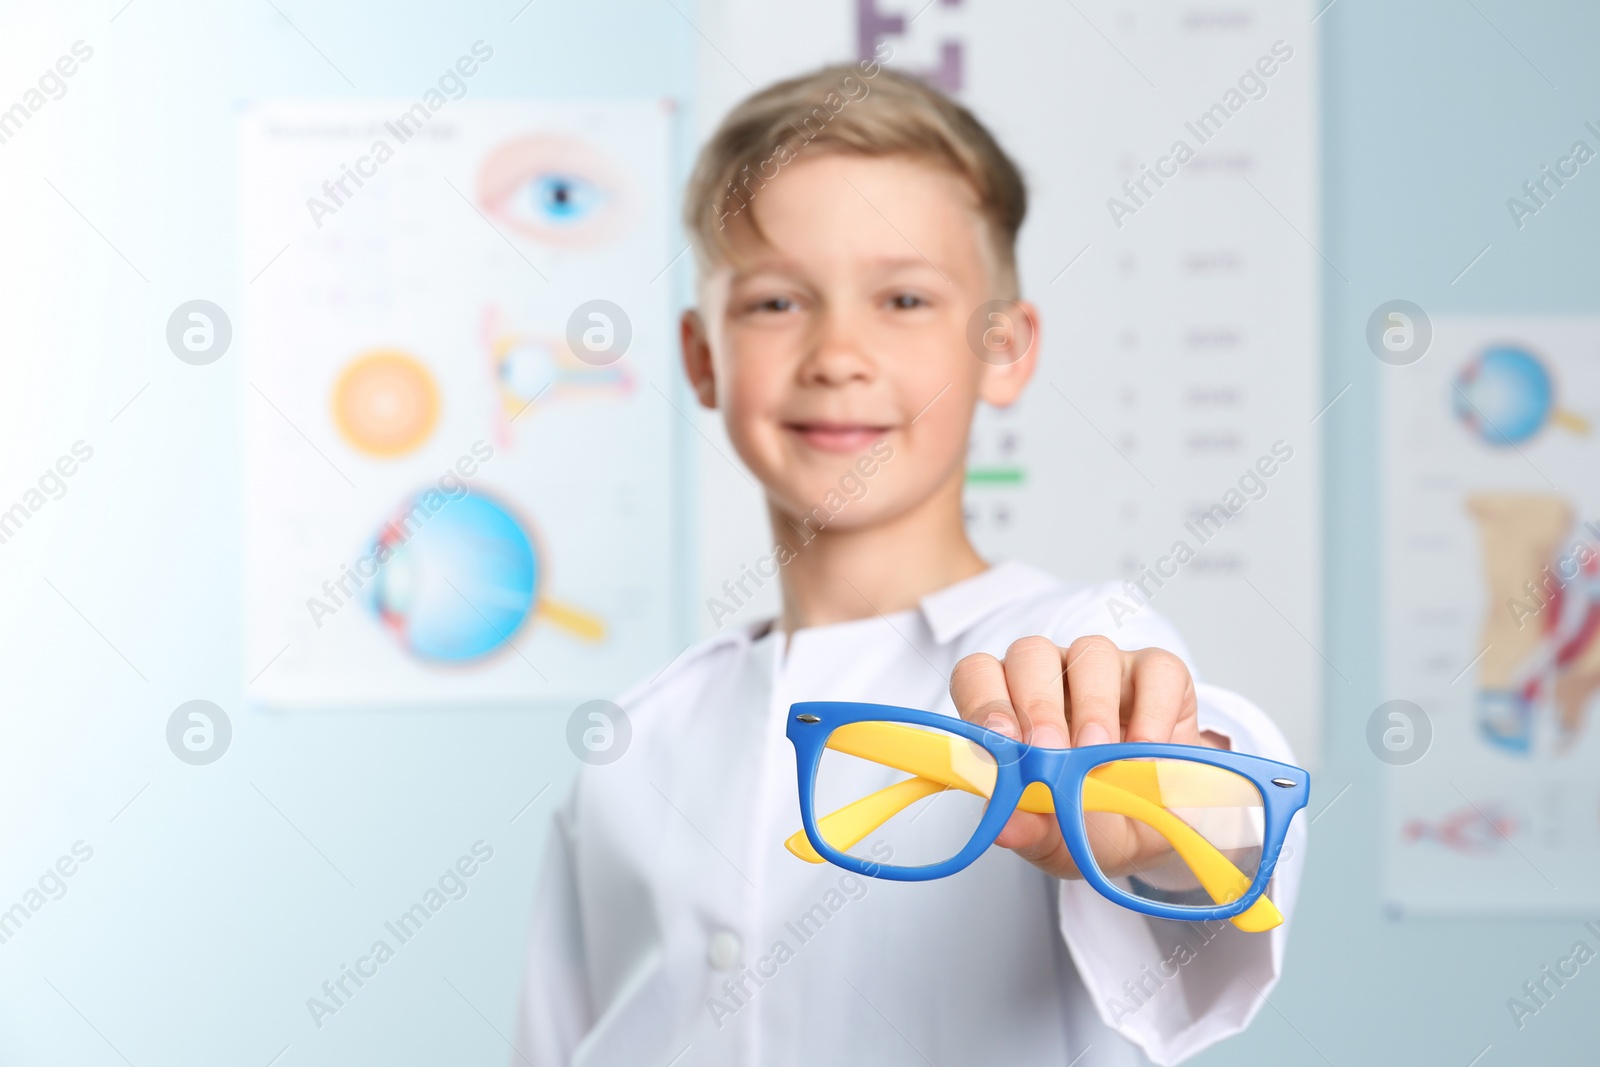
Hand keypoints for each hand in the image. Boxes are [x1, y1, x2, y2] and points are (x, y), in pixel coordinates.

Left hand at [949, 635, 1222, 880]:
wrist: (1156, 832)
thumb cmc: (1090, 819)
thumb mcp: (1054, 837)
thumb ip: (1026, 827)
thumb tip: (1004, 829)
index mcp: (1010, 705)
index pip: (978, 674)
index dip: (984, 700)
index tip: (1003, 742)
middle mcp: (1052, 676)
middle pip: (1031, 654)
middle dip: (1038, 704)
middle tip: (1051, 751)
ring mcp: (1106, 669)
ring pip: (1091, 652)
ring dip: (1093, 704)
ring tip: (1101, 753)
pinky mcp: (1159, 675)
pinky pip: (1156, 669)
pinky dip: (1152, 707)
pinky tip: (1147, 747)